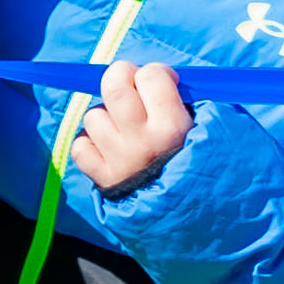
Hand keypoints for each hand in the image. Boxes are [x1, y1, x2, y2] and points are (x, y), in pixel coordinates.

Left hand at [62, 55, 192, 192]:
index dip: (156, 73)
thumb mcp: (204, 129)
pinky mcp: (102, 178)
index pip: (151, 76)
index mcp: (172, 127)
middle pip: (114, 87)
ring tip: (123, 126)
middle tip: (130, 84)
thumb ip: (182, 100)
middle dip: (120, 76)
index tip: (162, 82)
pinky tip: (106, 146)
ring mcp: (119, 160)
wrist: (190, 210)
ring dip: (105, 114)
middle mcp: (142, 141)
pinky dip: (89, 142)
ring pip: (94, 115)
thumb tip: (157, 74)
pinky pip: (80, 147)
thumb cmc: (197, 160)